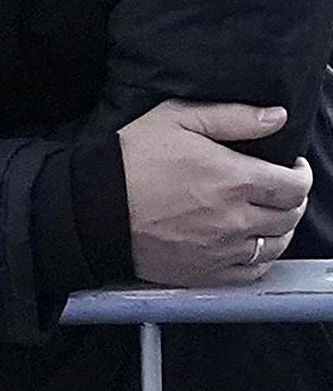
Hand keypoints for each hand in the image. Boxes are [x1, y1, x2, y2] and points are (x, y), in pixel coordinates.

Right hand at [118, 100, 312, 284]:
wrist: (90, 207)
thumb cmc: (129, 160)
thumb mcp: (175, 119)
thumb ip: (232, 117)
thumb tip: (277, 118)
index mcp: (235, 179)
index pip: (296, 185)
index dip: (300, 175)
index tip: (290, 168)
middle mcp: (236, 219)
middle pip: (290, 216)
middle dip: (291, 200)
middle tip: (277, 189)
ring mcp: (221, 250)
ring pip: (275, 246)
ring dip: (279, 230)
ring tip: (266, 217)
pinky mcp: (203, 273)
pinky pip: (251, 272)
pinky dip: (259, 260)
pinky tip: (247, 245)